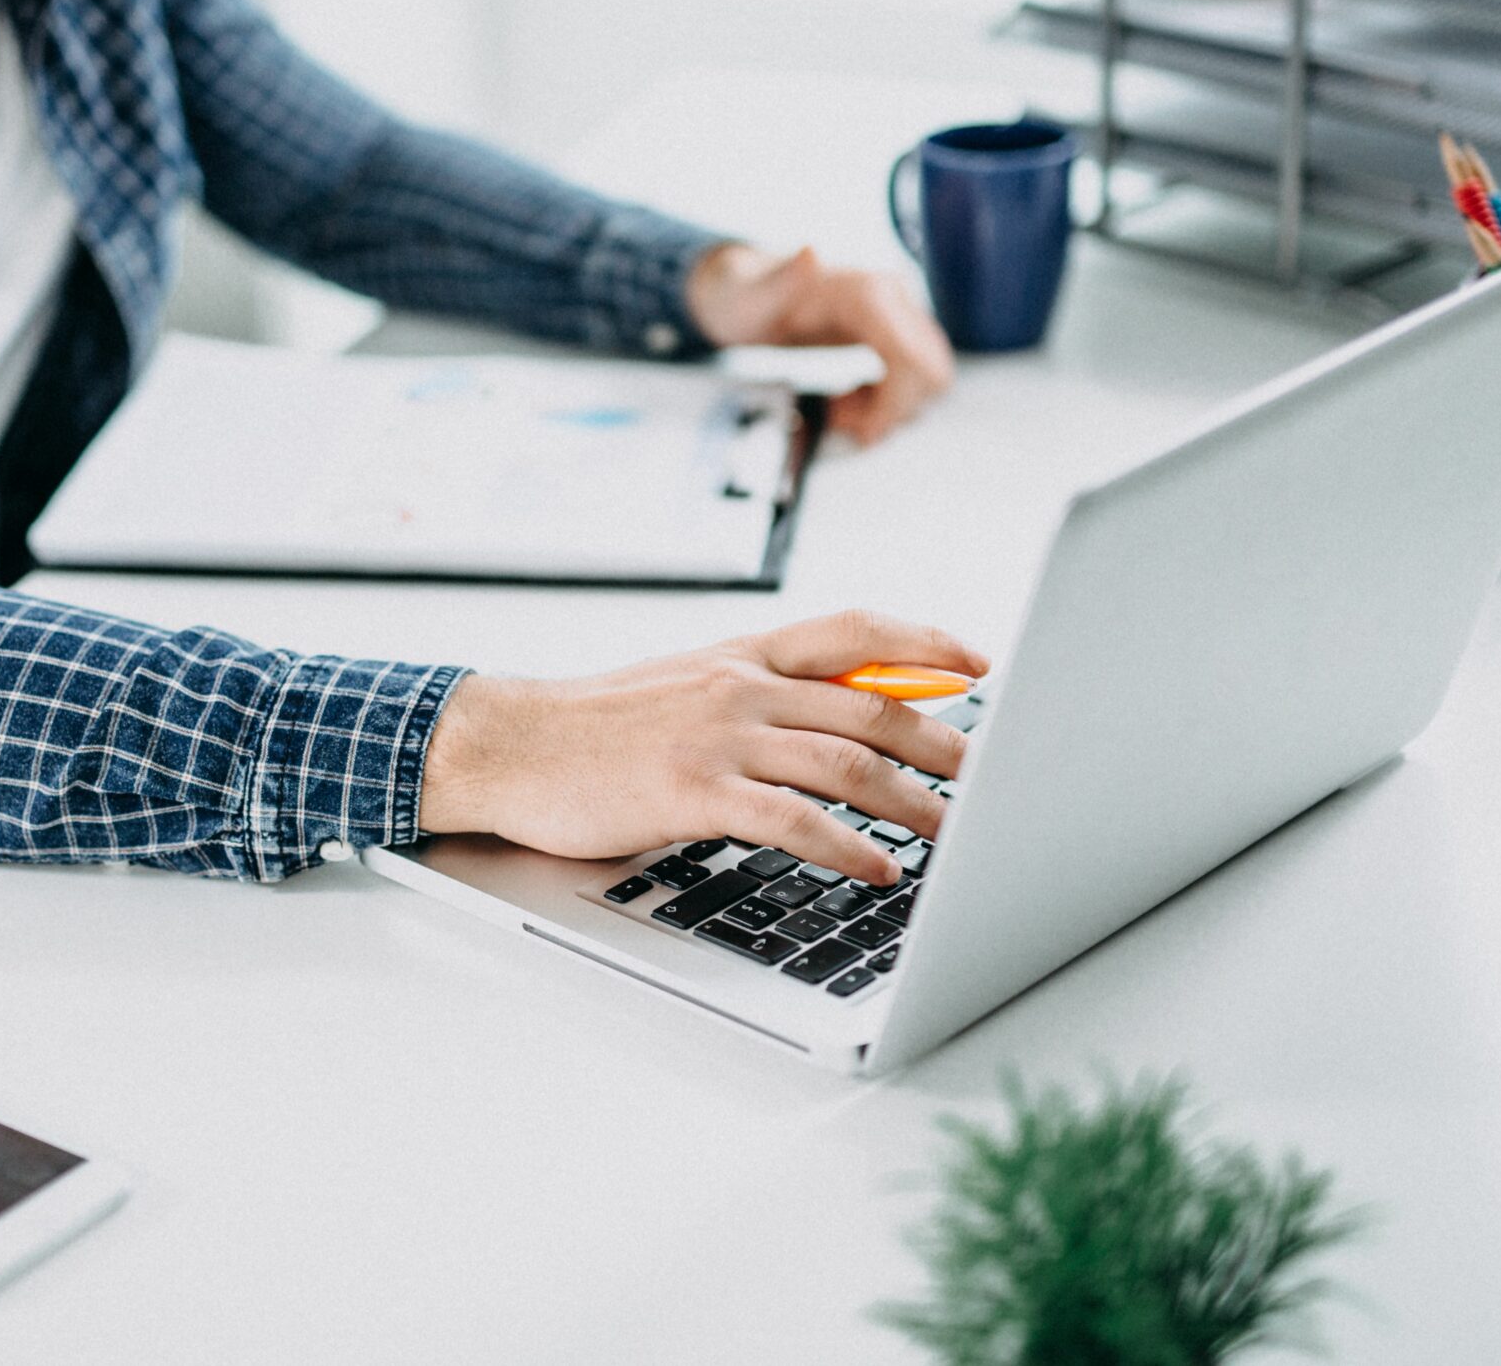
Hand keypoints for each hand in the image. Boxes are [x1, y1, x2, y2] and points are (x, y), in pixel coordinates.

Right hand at [418, 611, 989, 885]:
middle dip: (943, 744)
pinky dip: (848, 846)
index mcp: (740, 654)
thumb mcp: (684, 686)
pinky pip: (794, 819)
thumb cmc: (594, 727)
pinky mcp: (695, 791)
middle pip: (871, 708)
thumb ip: (754, 695)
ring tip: (954, 833)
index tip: (978, 663)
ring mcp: (719, 736)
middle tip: (989, 776)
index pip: (853, 631)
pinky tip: (877, 869)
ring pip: (847, 764)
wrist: (511, 745)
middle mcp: (740, 686)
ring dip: (914, 804)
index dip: (924, 643)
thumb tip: (833, 720)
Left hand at [684, 242, 955, 445]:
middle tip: (840, 419)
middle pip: (931, 374)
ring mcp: (899, 317)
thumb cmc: (746, 297)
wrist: (748, 292)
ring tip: (837, 409)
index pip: (912, 359)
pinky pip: (911, 382)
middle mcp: (893, 298)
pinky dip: (883, 404)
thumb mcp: (750, 297)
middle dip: (891, 411)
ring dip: (885, 410)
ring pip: (926, 383)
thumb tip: (810, 252)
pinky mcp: (896, 335)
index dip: (893, 405)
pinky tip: (846, 403)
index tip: (860, 435)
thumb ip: (778, 282)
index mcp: (867, 292)